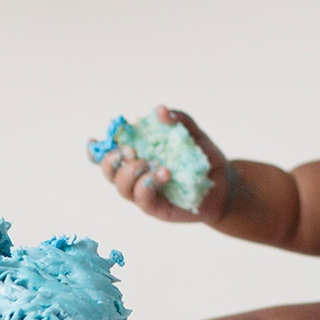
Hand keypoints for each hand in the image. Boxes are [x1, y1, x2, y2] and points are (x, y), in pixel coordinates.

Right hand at [99, 105, 235, 223]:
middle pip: (108, 172)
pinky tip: (163, 173)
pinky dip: (148, 185)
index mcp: (138, 155)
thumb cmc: (204, 158)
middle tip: (129, 151)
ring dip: (131, 173)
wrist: (225, 185)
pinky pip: (143, 200)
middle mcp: (136, 175)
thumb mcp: (193, 134)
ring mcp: (144, 194)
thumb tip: (160, 109)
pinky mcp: (157, 209)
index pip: (107, 155)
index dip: (96, 150)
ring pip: (122, 188)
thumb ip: (178, 120)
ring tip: (150, 163)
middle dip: (111, 161)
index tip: (95, 141)